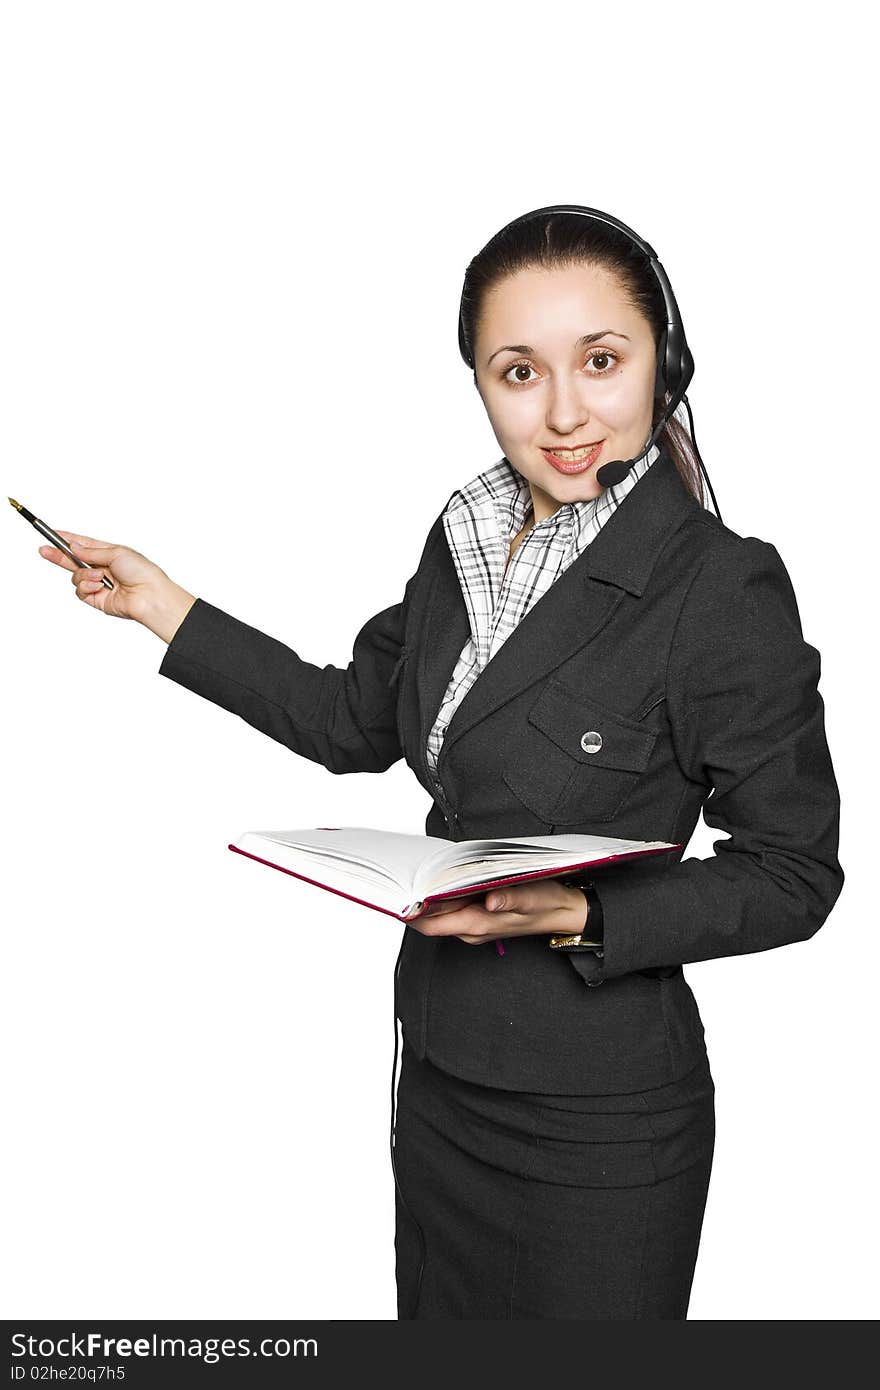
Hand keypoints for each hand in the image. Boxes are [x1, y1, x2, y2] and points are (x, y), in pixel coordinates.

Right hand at [38, 530, 195, 638]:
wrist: (149, 596)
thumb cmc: (142, 572)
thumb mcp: (116, 553)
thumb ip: (91, 551)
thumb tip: (74, 547)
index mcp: (108, 554)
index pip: (83, 545)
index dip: (68, 540)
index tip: (52, 533)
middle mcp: (102, 568)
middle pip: (73, 560)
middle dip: (58, 555)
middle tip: (43, 550)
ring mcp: (99, 584)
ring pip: (76, 577)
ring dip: (84, 575)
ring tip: (100, 577)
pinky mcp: (96, 599)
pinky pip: (80, 591)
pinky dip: (87, 587)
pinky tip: (100, 587)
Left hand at [410, 878, 588, 945]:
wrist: (564, 912)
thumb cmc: (547, 904)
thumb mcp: (531, 897)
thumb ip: (510, 898)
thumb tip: (491, 900)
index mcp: (478, 924)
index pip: (431, 924)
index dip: (410, 912)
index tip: (398, 893)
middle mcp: (472, 928)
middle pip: (431, 918)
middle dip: (414, 901)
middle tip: (402, 876)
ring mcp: (475, 924)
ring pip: (441, 913)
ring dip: (428, 898)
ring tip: (418, 874)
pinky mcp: (481, 916)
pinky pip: (453, 909)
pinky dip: (443, 896)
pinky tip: (442, 880)